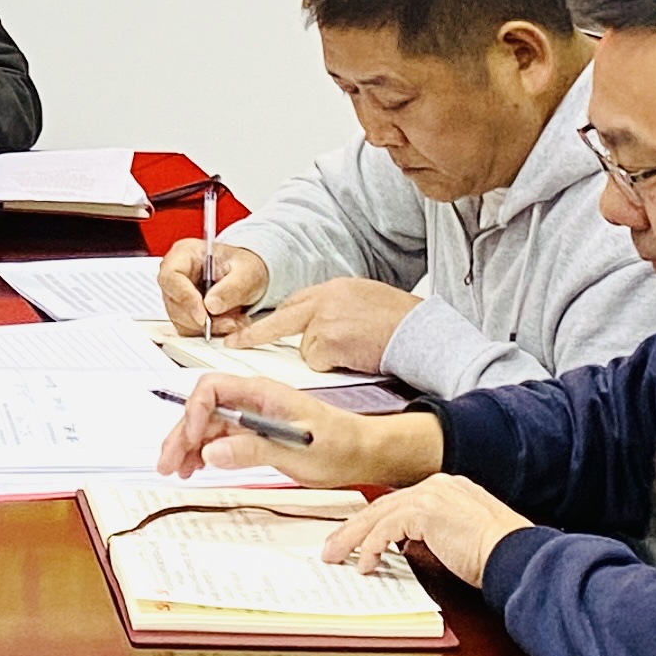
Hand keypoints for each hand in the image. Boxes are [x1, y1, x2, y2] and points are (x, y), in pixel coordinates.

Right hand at [153, 372, 441, 489]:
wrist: (363, 452)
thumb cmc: (340, 445)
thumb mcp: (296, 450)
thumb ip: (253, 449)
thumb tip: (213, 451)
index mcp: (263, 393)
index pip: (212, 389)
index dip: (195, 412)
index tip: (193, 440)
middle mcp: (254, 401)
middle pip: (203, 407)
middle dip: (182, 433)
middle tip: (169, 461)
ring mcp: (254, 416)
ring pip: (209, 423)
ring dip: (189, 444)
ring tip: (177, 468)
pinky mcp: (257, 432)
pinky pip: (222, 437)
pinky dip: (205, 451)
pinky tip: (197, 465)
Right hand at [157, 237, 269, 337]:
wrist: (248, 277)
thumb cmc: (244, 267)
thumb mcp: (247, 273)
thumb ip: (231, 288)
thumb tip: (210, 306)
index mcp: (185, 253)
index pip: (171, 276)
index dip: (184, 297)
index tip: (204, 316)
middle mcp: (176, 274)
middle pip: (174, 302)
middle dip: (202, 318)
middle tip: (230, 321)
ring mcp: (177, 294)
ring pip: (181, 320)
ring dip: (209, 327)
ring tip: (234, 320)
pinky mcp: (183, 312)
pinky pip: (189, 329)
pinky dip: (210, 331)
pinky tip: (228, 322)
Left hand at [250, 276, 420, 373]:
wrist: (421, 333)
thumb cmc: (404, 323)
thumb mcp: (367, 302)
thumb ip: (339, 309)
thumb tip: (321, 325)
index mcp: (335, 288)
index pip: (296, 303)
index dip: (277, 319)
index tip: (256, 327)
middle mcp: (326, 299)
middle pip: (282, 318)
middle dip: (256, 333)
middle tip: (234, 343)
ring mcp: (325, 318)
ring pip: (306, 348)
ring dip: (324, 357)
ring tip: (356, 351)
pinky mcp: (329, 340)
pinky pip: (318, 362)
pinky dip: (334, 366)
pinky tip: (356, 358)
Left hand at [320, 474, 529, 585]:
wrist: (517, 554)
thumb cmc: (499, 554)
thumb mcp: (461, 540)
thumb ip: (434, 536)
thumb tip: (408, 548)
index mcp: (447, 489)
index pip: (400, 503)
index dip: (375, 522)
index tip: (356, 537)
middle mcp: (437, 486)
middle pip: (383, 506)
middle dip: (354, 529)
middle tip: (334, 546)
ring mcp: (431, 495)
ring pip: (378, 516)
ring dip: (353, 538)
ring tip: (336, 556)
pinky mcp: (425, 510)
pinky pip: (386, 529)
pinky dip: (371, 547)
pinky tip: (365, 564)